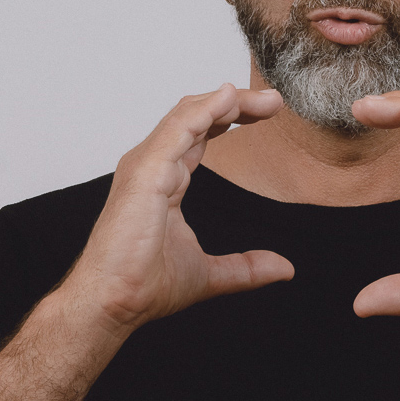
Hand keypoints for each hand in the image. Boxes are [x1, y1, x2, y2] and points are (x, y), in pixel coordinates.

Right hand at [61, 84, 293, 334]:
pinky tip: (228, 99)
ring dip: (226, 100)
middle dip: (235, 103)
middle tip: (272, 100)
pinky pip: (177, 130)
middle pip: (196, 115)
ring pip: (187, 115)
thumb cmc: (143, 285)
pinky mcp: (145, 172)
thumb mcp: (210, 273)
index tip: (266, 112)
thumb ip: (247, 267)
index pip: (200, 134)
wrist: (115, 302)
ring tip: (260, 98)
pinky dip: (203, 110)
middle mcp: (153, 165)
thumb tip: (284, 269)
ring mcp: (146, 166)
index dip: (230, 117)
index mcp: (165, 180)